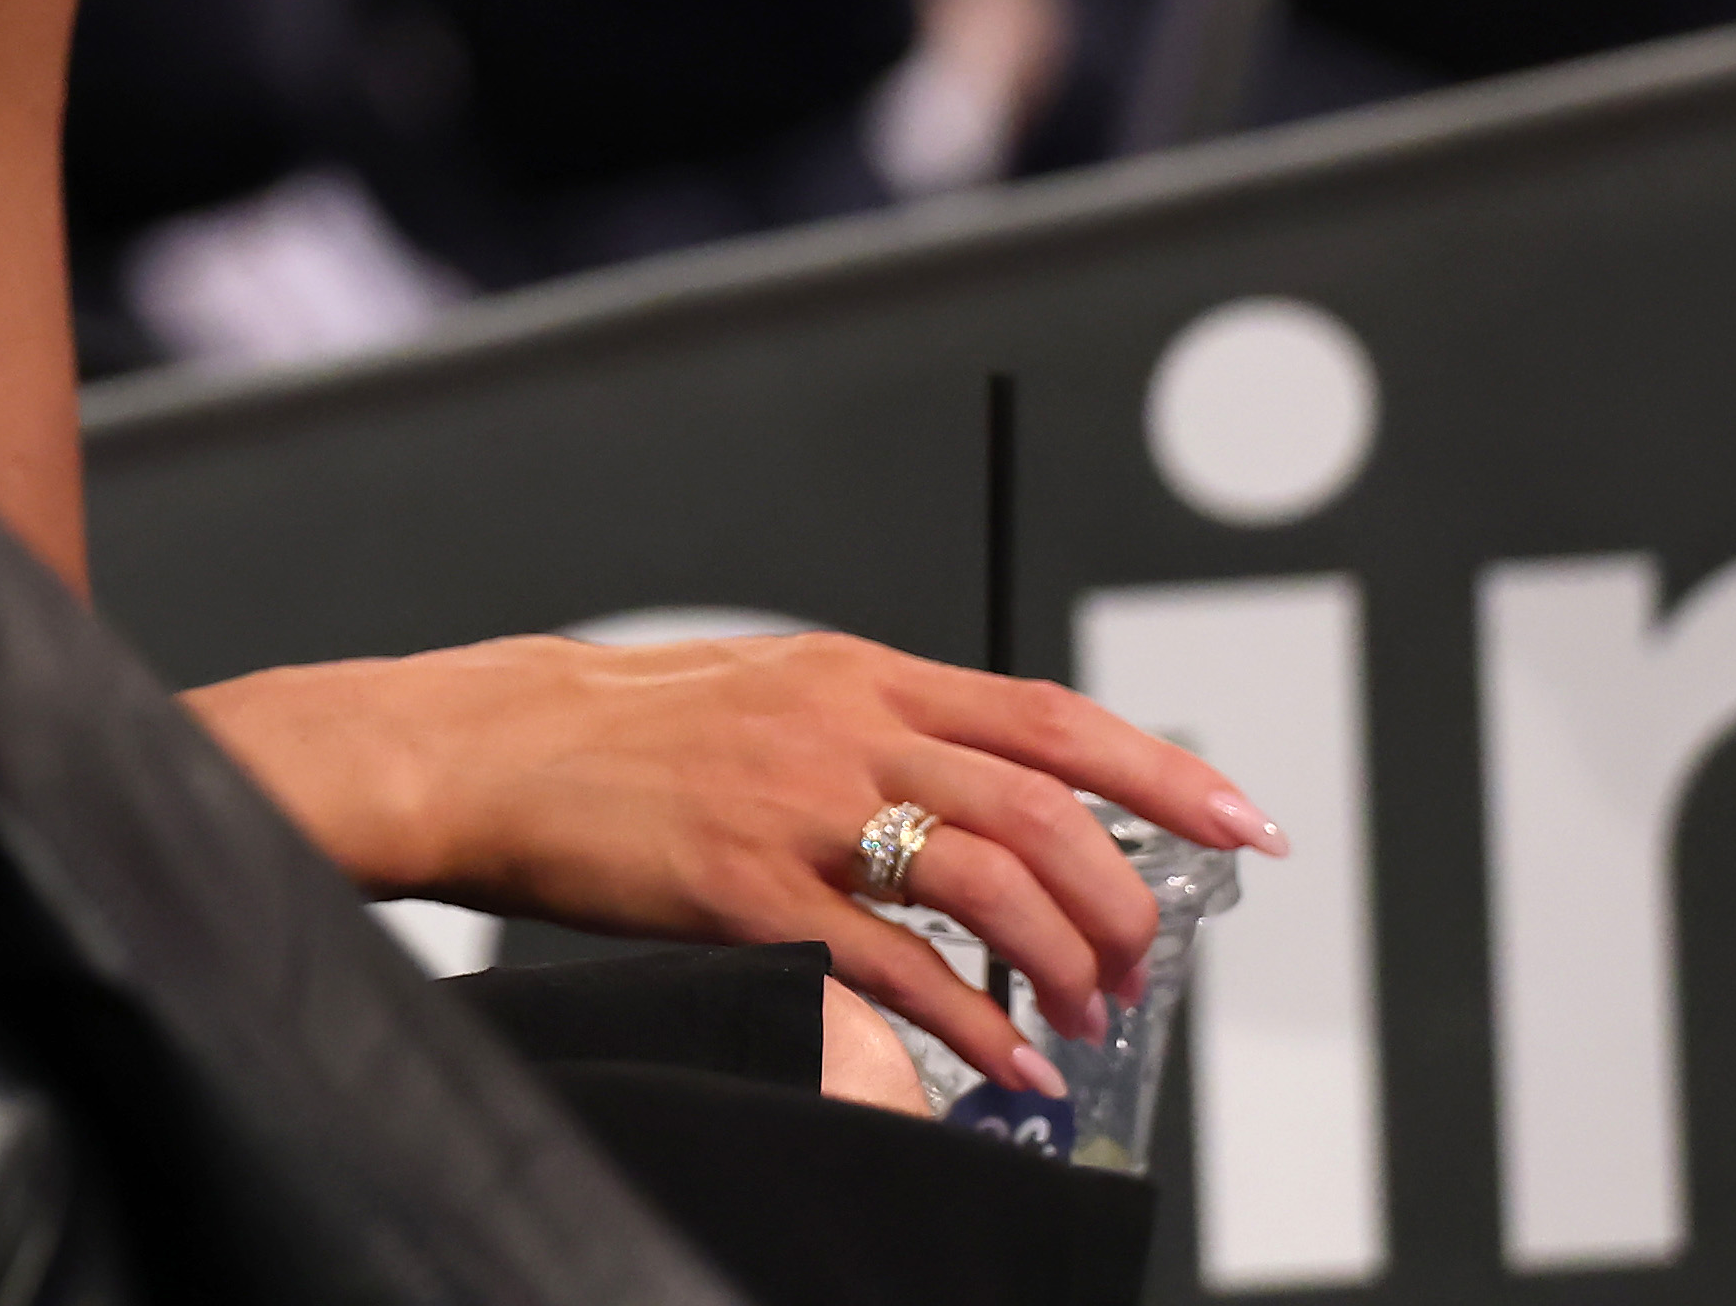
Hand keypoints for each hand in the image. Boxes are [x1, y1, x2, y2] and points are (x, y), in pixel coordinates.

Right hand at [187, 633, 1284, 1089]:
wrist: (494, 747)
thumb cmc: (625, 729)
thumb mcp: (771, 690)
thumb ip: (880, 727)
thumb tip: (995, 783)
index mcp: (859, 672)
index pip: (1051, 717)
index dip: (1161, 773)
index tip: (1240, 822)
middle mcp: (844, 725)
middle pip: (1044, 807)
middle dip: (1125, 899)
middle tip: (1146, 960)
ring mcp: (797, 807)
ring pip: (988, 881)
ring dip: (1064, 963)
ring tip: (1082, 1018)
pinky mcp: (747, 890)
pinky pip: (894, 968)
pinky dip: (971, 1025)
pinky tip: (1005, 1063)